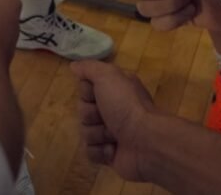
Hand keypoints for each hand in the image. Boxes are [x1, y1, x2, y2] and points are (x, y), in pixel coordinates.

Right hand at [71, 60, 155, 181]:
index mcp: (114, 90)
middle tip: (106, 116)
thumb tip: (74, 66)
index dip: (87, 92)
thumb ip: (90, 68)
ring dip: (97, 134)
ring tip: (114, 135)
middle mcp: (113, 109)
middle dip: (91, 115)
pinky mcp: (109, 154)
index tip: (96, 94)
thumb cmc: (127, 105)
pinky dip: (100, 151)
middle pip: (83, 111)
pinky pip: (90, 152)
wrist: (146, 141)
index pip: (85, 88)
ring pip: (85, 132)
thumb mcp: (109, 76)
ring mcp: (111, 133)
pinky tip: (113, 149)